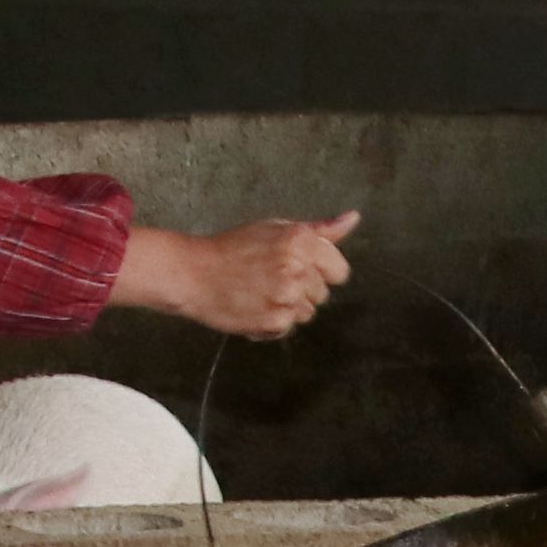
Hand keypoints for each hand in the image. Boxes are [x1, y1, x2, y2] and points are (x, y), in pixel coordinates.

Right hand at [120, 208, 358, 336]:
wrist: (193, 274)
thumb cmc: (234, 248)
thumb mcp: (276, 229)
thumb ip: (319, 229)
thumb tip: (353, 218)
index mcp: (302, 241)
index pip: (339, 271)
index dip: (320, 271)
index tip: (298, 268)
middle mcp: (299, 268)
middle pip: (323, 294)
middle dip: (302, 289)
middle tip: (270, 279)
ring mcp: (287, 297)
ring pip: (307, 313)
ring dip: (289, 308)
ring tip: (260, 293)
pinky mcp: (275, 322)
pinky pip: (288, 327)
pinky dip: (273, 323)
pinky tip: (253, 307)